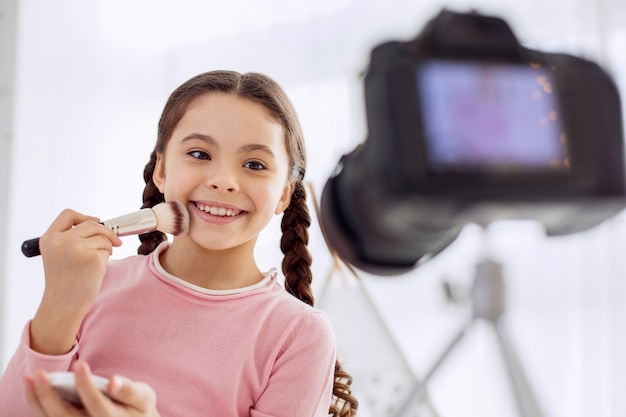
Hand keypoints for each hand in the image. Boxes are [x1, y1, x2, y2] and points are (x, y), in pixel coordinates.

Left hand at [25, 360, 159, 416]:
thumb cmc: (139, 408)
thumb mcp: (144, 398)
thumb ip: (130, 390)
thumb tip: (114, 381)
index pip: (97, 403)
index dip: (87, 385)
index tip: (81, 363)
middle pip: (65, 416)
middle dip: (49, 395)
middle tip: (39, 374)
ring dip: (36, 401)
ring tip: (29, 379)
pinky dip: (38, 407)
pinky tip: (33, 391)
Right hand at [31, 209, 121, 354]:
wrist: (63, 305)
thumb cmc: (64, 282)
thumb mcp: (57, 254)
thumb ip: (70, 238)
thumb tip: (97, 223)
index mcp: (49, 238)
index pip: (69, 214)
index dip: (85, 216)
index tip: (97, 221)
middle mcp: (61, 241)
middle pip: (91, 224)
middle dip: (106, 232)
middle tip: (115, 242)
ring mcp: (77, 248)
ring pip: (103, 237)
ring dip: (106, 248)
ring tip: (95, 264)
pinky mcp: (93, 258)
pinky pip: (108, 250)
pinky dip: (106, 259)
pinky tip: (96, 271)